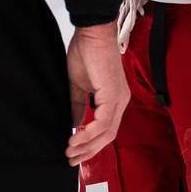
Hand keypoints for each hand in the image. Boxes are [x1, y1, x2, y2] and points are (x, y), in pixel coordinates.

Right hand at [65, 21, 129, 166]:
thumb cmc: (86, 51)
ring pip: (107, 133)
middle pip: (108, 136)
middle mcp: (120, 101)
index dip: (90, 144)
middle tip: (71, 159)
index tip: (73, 151)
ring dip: (87, 145)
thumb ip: (78, 105)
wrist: (92, 32)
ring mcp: (119, 99)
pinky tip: (76, 136)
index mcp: (114, 98)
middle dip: (89, 151)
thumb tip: (76, 125)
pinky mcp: (113, 95)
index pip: (106, 129)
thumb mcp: (78, 84)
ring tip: (70, 150)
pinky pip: (103, 123)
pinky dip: (89, 133)